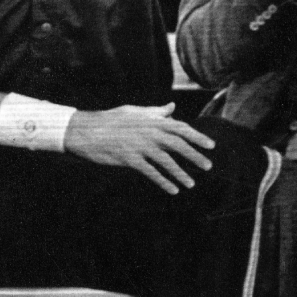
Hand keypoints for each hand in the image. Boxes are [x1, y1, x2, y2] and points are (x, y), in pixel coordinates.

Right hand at [63, 103, 213, 194]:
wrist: (84, 130)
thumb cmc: (110, 120)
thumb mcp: (133, 112)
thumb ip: (155, 112)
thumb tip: (172, 107)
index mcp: (151, 120)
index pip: (181, 128)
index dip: (197, 137)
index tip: (211, 146)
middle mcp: (148, 132)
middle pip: (178, 145)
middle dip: (195, 156)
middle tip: (208, 166)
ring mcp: (139, 146)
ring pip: (167, 161)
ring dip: (181, 173)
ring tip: (191, 183)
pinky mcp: (130, 159)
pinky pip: (151, 172)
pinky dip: (163, 181)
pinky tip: (172, 189)